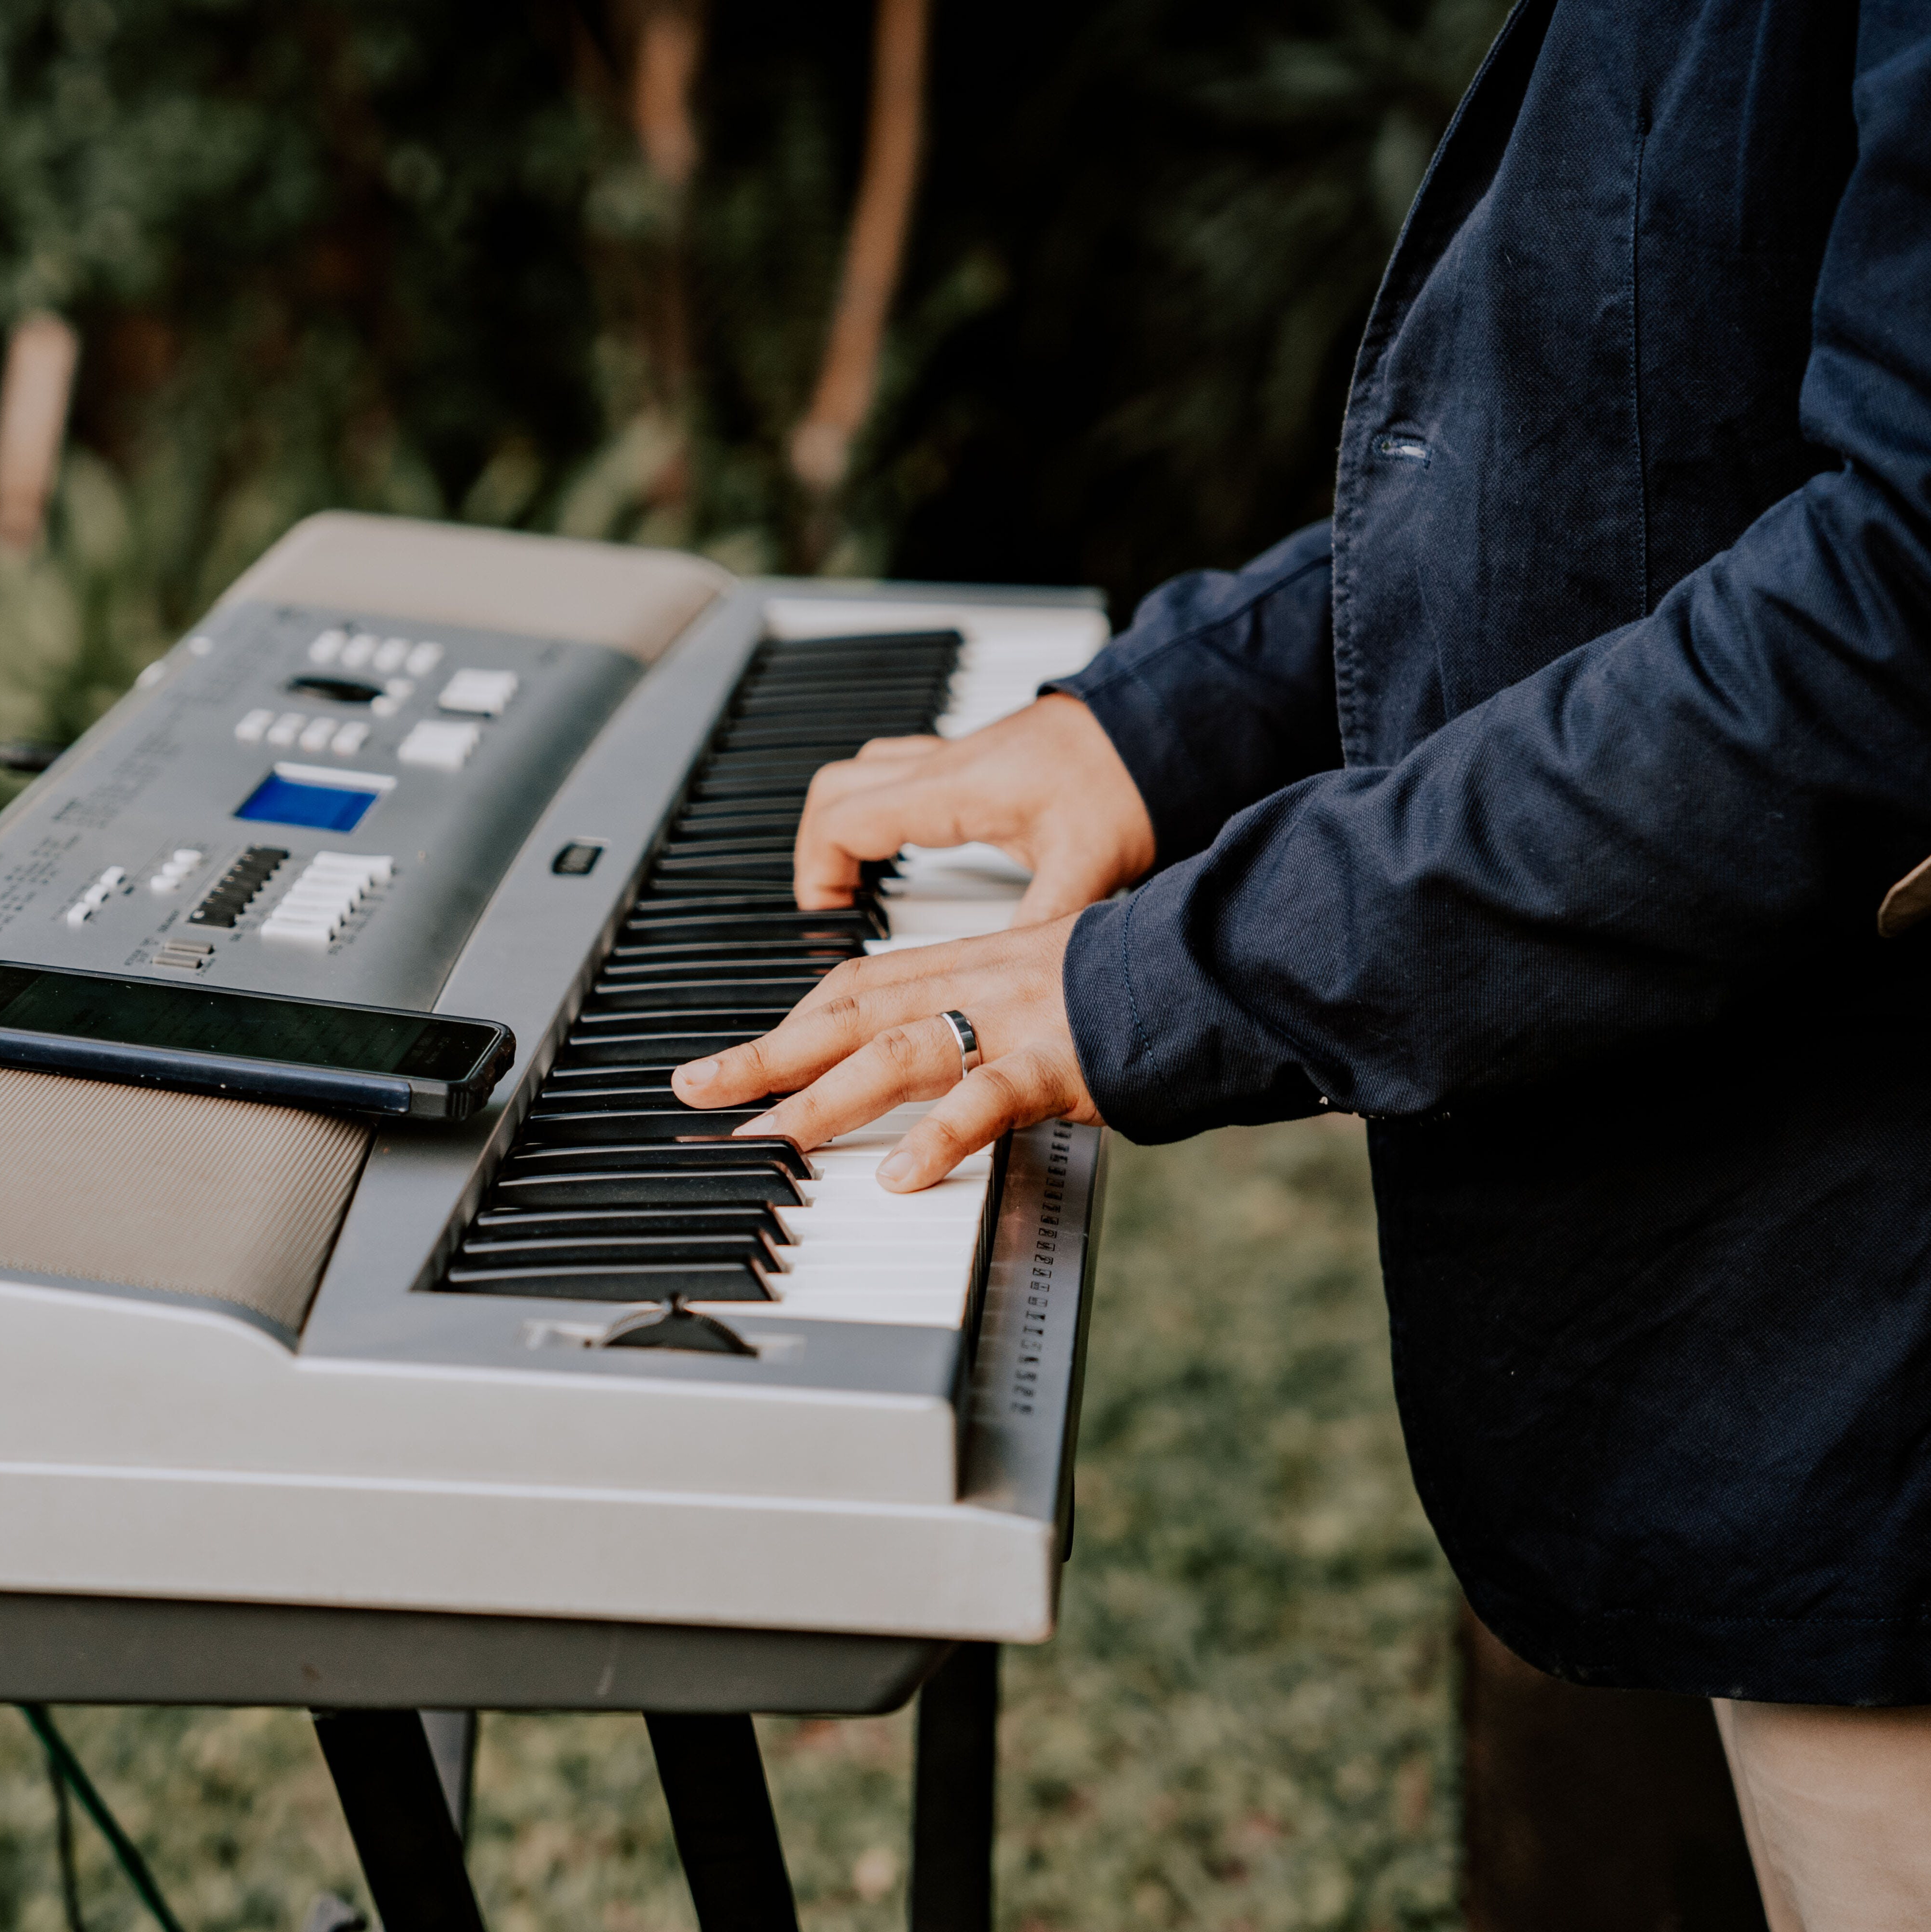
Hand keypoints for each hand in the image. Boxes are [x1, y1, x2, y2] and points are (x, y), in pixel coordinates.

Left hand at [670, 916, 1098, 1190]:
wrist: (1210, 958)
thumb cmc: (1133, 980)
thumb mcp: (1041, 982)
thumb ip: (987, 1014)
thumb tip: (943, 1061)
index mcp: (970, 963)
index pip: (858, 985)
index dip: (791, 1020)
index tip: (739, 1054)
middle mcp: (977, 985)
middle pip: (849, 1012)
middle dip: (767, 1053)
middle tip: (699, 1089)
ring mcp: (1014, 1021)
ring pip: (899, 1052)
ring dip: (825, 1096)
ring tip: (769, 1136)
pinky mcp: (1057, 1062)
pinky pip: (987, 1099)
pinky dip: (939, 1135)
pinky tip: (899, 1174)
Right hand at [792, 693, 1154, 924]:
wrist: (1159, 726)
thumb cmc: (1125, 780)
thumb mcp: (1084, 867)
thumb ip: (1040, 927)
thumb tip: (1010, 986)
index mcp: (952, 790)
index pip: (841, 821)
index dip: (817, 874)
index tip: (832, 920)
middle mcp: (943, 766)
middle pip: (832, 790)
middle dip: (816, 850)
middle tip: (834, 906)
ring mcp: (956, 757)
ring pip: (861, 774)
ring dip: (845, 823)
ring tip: (857, 882)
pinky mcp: (975, 761)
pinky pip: (898, 774)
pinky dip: (880, 808)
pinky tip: (906, 848)